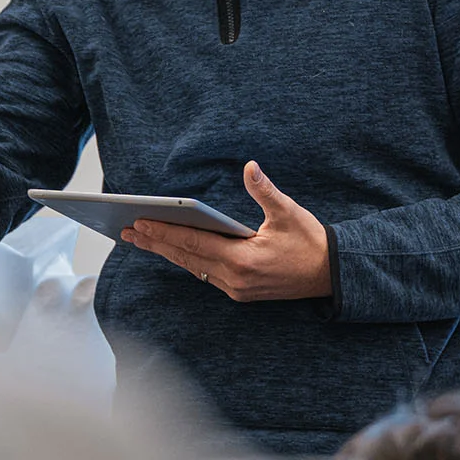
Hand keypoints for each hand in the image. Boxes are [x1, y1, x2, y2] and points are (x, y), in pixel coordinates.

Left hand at [120, 161, 330, 301]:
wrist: (333, 276)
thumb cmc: (310, 242)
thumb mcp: (289, 213)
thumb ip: (265, 191)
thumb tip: (249, 167)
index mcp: (243, 260)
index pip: (193, 243)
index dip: (164, 232)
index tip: (139, 224)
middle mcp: (235, 279)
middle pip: (185, 257)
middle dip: (155, 243)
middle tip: (126, 231)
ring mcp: (236, 289)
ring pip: (192, 267)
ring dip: (166, 252)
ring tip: (140, 239)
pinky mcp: (240, 292)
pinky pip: (204, 273)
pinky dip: (185, 259)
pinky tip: (171, 249)